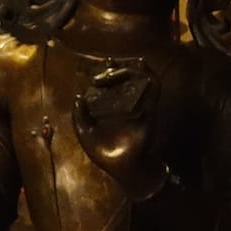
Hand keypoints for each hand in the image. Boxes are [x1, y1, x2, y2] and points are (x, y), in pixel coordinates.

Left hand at [72, 61, 164, 198]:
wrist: (123, 168)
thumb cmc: (105, 155)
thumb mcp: (85, 134)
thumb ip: (80, 117)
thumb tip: (78, 97)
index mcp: (111, 113)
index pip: (108, 90)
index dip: (104, 77)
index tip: (100, 66)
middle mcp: (125, 109)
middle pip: (123, 84)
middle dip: (117, 71)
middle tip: (108, 62)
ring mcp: (139, 110)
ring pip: (139, 85)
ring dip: (134, 72)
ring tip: (128, 62)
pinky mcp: (149, 113)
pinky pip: (153, 93)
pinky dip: (151, 80)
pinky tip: (145, 69)